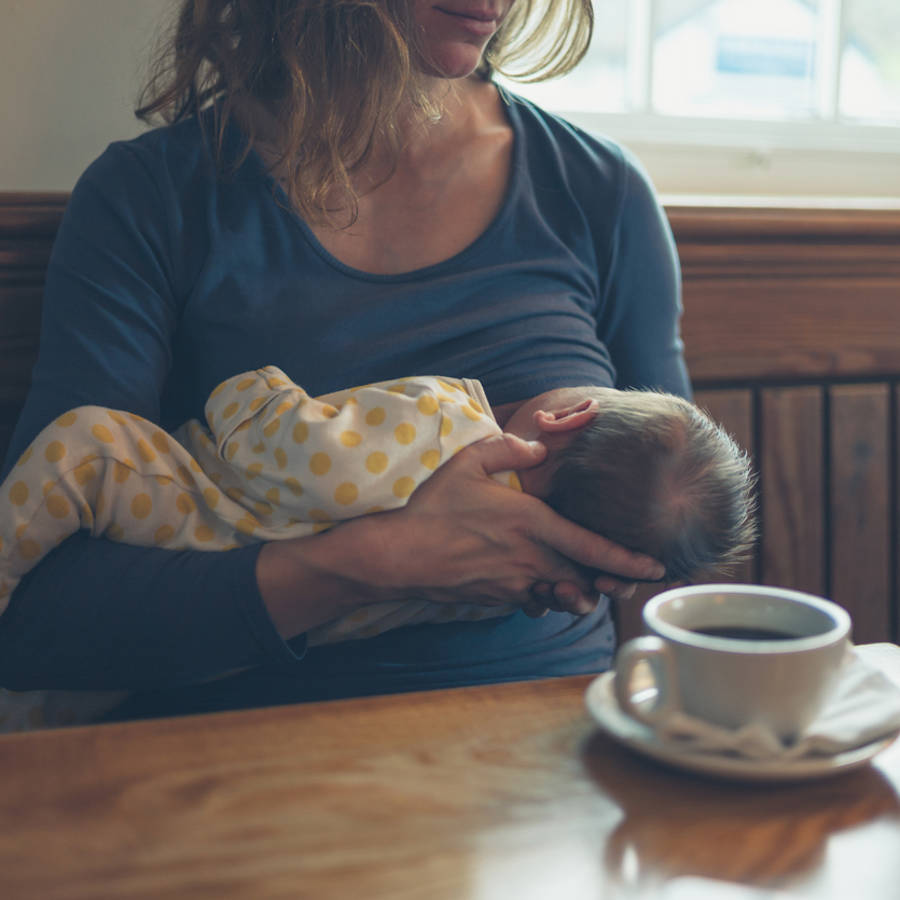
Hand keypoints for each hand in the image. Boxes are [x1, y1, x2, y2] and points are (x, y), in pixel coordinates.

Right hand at [364, 433, 663, 614]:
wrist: (396, 555)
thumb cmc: (432, 507)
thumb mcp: (467, 462)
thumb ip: (508, 449)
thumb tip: (539, 447)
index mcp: (531, 523)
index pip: (592, 546)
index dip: (628, 559)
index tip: (655, 566)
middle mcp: (530, 558)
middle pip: (585, 579)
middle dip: (609, 583)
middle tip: (624, 582)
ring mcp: (514, 583)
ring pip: (562, 595)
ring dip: (576, 592)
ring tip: (584, 587)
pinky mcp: (496, 598)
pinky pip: (533, 601)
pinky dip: (543, 595)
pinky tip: (537, 583)